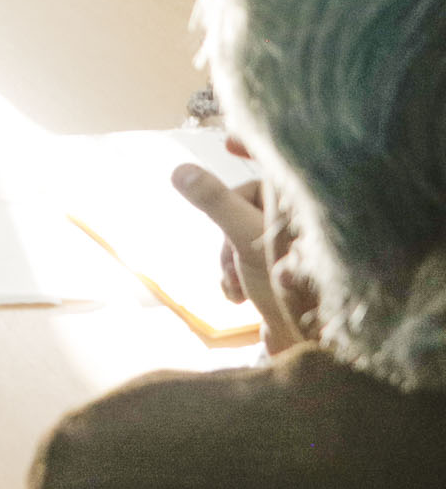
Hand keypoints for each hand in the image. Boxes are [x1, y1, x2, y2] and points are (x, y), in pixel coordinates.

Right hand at [172, 163, 315, 354]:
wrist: (309, 348)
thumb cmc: (288, 287)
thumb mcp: (244, 237)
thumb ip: (213, 200)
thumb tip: (178, 169)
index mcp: (300, 203)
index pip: (278, 163)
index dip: (253, 146)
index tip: (228, 140)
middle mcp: (304, 222)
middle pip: (247, 203)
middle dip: (225, 232)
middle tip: (227, 264)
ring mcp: (298, 249)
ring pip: (245, 232)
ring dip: (229, 259)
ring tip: (234, 290)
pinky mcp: (288, 274)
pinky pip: (252, 258)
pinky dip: (239, 274)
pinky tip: (239, 299)